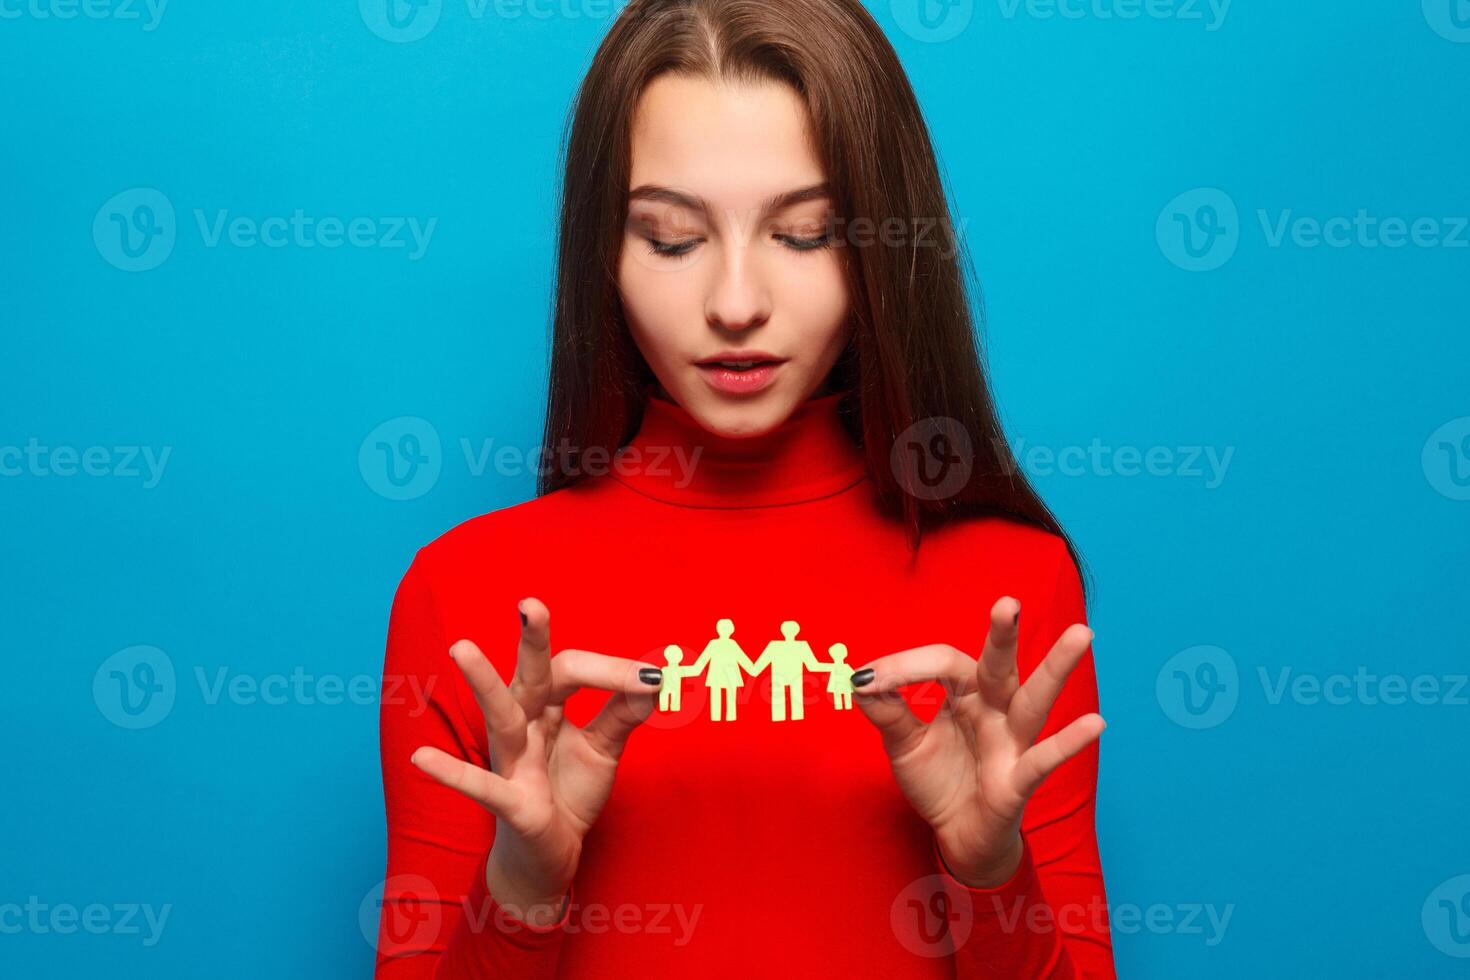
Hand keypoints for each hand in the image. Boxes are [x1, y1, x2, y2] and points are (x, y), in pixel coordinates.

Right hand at [410, 597, 661, 924]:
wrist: (551, 857)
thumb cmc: (568, 792)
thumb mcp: (602, 748)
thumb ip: (623, 713)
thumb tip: (655, 678)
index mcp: (547, 707)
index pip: (573, 672)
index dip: (612, 672)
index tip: (653, 677)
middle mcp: (525, 726)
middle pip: (530, 676)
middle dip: (531, 640)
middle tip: (531, 604)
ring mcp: (512, 762)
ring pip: (499, 717)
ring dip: (483, 683)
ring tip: (461, 648)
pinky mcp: (510, 804)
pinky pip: (482, 787)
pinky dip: (454, 774)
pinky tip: (423, 759)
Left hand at [850, 596, 1103, 887]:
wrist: (957, 837)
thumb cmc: (939, 781)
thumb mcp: (904, 745)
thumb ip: (886, 712)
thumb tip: (859, 680)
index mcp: (965, 694)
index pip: (942, 663)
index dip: (904, 667)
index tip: (866, 679)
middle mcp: (994, 710)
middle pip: (999, 666)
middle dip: (1004, 635)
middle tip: (1008, 603)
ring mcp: (1012, 743)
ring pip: (1035, 700)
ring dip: (1057, 669)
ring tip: (1081, 635)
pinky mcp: (1020, 780)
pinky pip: (1045, 759)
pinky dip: (1069, 742)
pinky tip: (1095, 723)